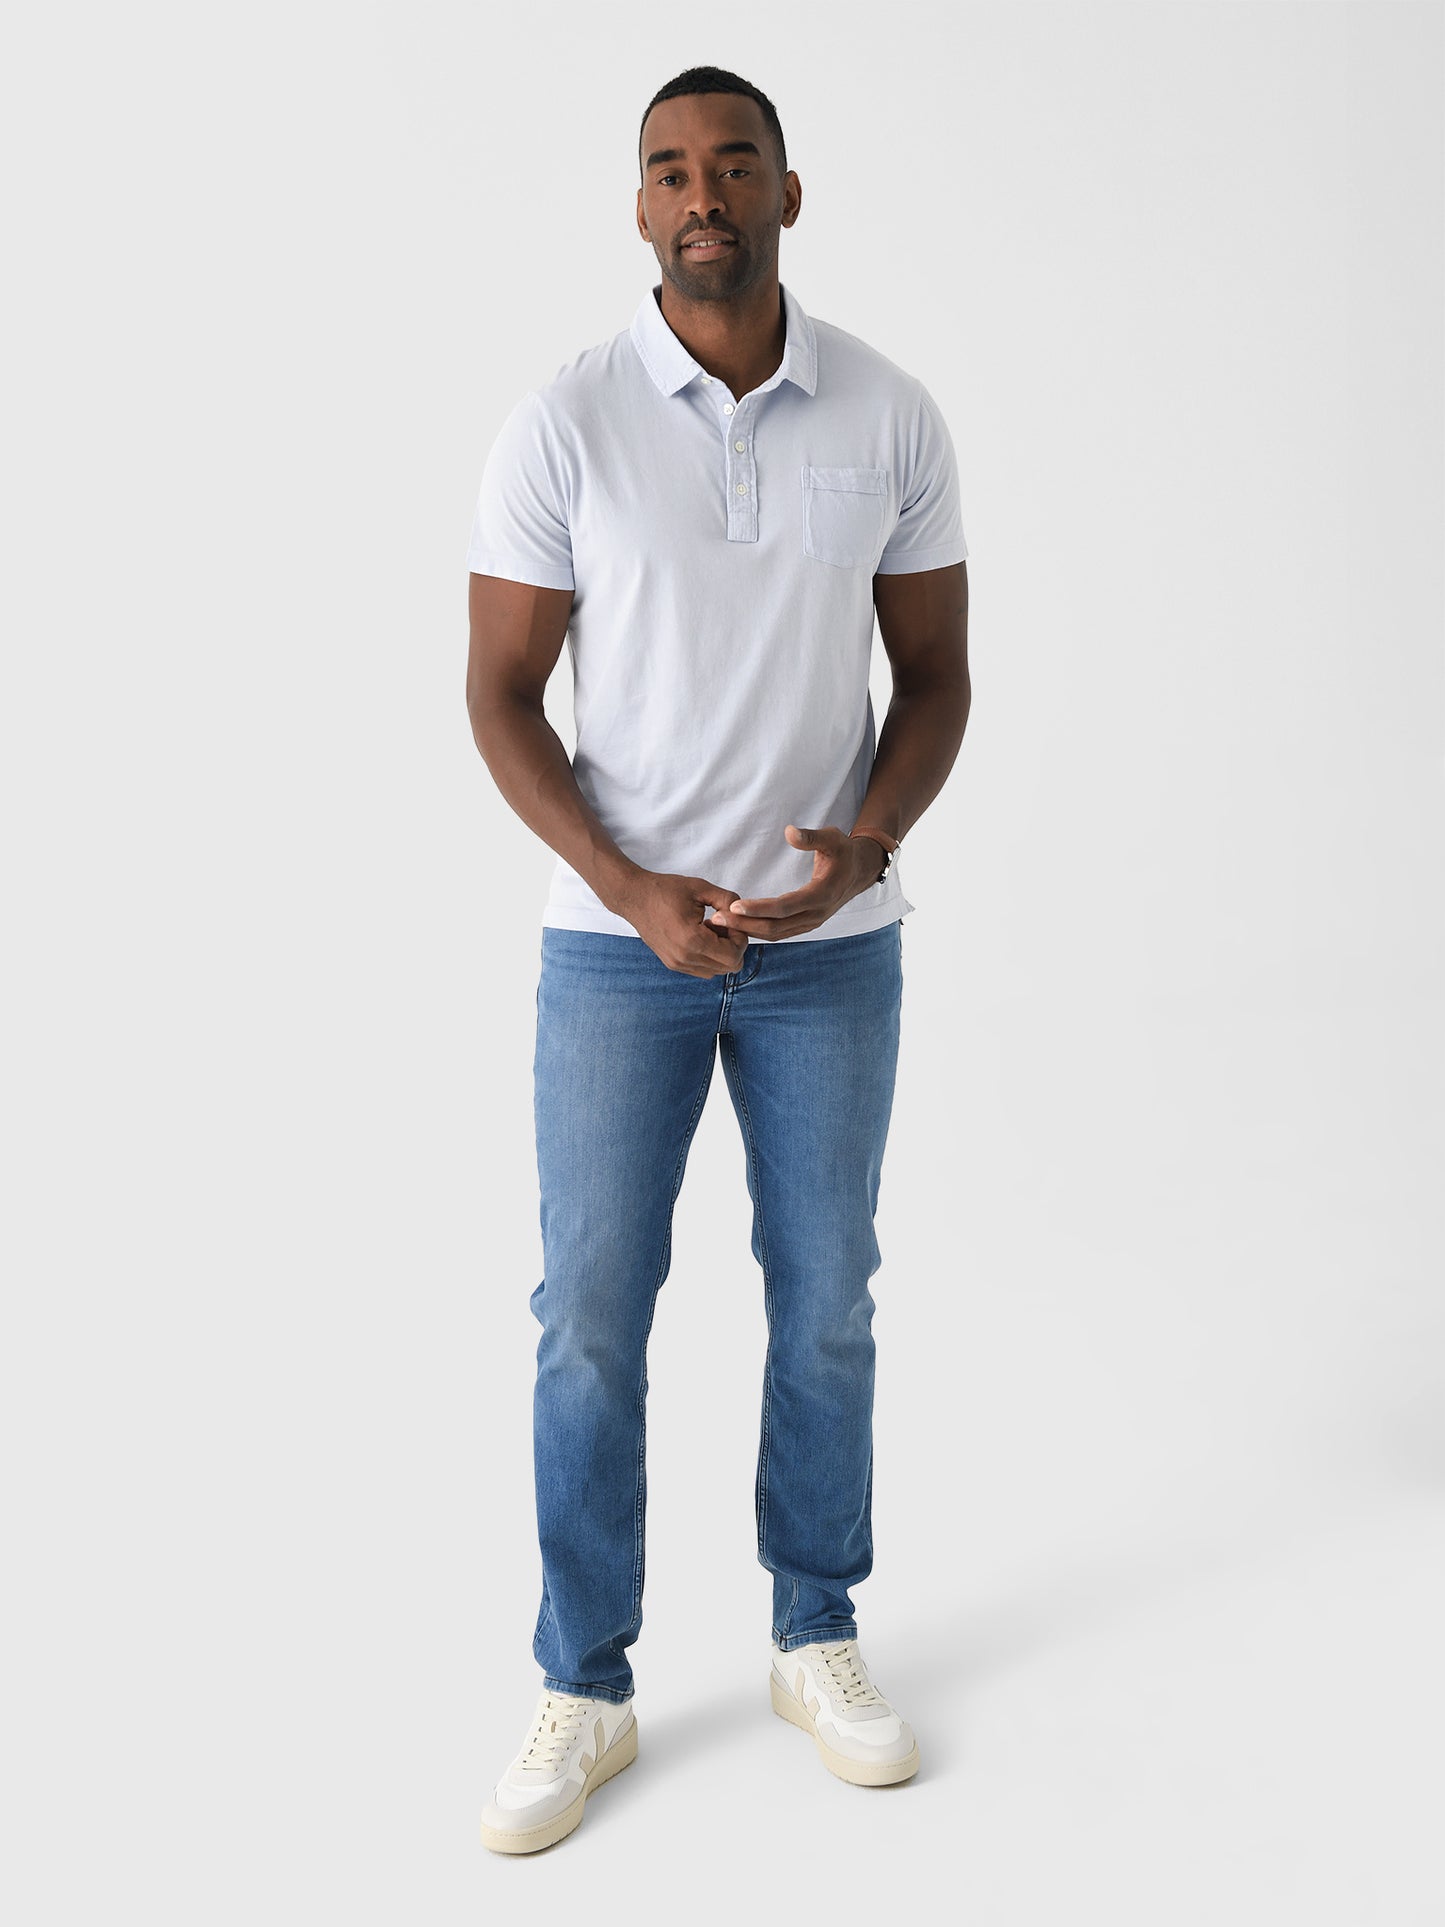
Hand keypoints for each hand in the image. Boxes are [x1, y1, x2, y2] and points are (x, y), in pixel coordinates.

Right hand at [614, 870, 749, 976]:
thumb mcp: (701, 888)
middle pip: (729, 967)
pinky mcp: (672, 964)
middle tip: (724, 927)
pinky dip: (709, 957)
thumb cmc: (665, 890)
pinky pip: (702, 970)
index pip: (733, 956)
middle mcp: (684, 957)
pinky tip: (701, 937)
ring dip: (721, 953)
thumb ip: (728, 899)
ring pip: (716, 971)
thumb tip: (743, 913)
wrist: (634, 897)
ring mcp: (677, 963)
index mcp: (692, 940)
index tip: (732, 922)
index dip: (740, 939)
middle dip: (734, 947)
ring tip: (710, 931)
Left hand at [707, 825, 882, 940]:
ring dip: (749, 930)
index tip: (735, 904)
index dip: (759, 908)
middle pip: (776, 927)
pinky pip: (780, 933)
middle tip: (717, 918)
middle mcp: (817, 914)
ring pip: (776, 934)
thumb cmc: (843, 851)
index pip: (785, 907)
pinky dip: (758, 931)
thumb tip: (790, 832)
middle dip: (746, 924)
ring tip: (722, 923)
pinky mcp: (806, 925)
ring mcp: (812, 923)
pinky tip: (739, 925)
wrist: (860, 871)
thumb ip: (811, 837)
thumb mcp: (833, 837)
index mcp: (822, 894)